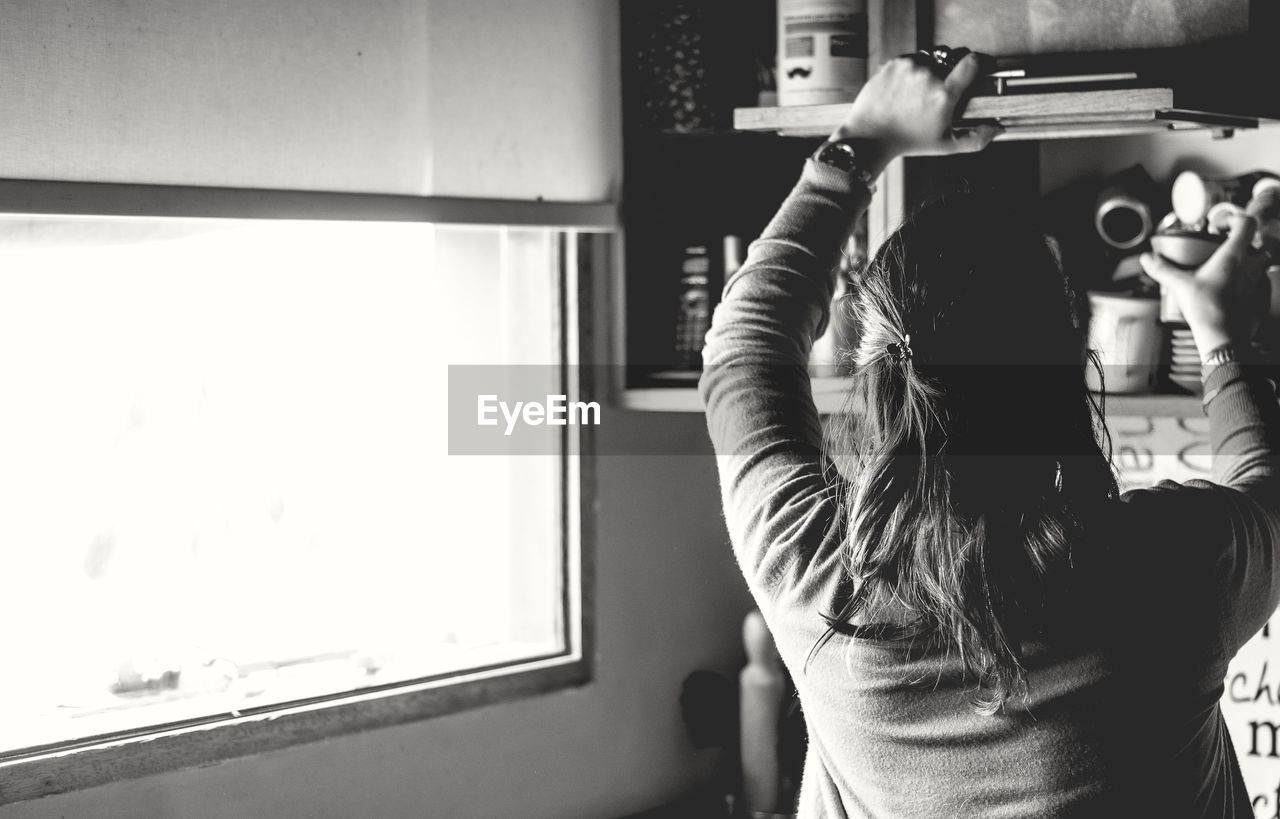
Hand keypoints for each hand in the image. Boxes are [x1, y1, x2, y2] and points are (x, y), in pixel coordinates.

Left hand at [828, 53, 1001, 172]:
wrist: (869, 136)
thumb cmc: (907, 142)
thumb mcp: (945, 144)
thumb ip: (976, 138)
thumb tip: (998, 129)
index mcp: (944, 95)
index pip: (972, 62)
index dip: (979, 62)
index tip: (979, 66)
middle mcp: (928, 76)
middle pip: (953, 56)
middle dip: (954, 68)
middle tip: (945, 85)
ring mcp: (910, 67)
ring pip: (933, 56)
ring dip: (933, 67)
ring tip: (923, 89)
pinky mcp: (895, 62)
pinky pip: (913, 57)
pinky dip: (914, 68)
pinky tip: (908, 87)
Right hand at [1139, 214, 1271, 358]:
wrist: (1224, 336)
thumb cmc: (1208, 309)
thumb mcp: (1180, 285)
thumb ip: (1162, 269)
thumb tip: (1147, 259)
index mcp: (1234, 255)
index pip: (1247, 223)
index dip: (1234, 218)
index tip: (1221, 225)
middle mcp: (1252, 264)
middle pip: (1257, 241)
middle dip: (1242, 241)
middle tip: (1223, 247)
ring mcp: (1258, 279)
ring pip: (1260, 260)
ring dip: (1247, 259)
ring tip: (1226, 268)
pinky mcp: (1260, 294)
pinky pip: (1258, 278)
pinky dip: (1248, 278)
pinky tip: (1231, 287)